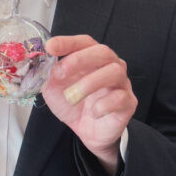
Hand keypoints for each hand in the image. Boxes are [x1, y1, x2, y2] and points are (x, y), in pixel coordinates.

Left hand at [41, 35, 136, 174]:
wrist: (89, 133)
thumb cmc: (75, 106)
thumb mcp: (55, 90)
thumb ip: (51, 76)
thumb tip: (47, 65)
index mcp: (92, 59)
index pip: (84, 42)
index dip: (68, 42)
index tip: (50, 47)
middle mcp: (110, 66)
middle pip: (103, 51)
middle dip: (80, 59)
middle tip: (61, 72)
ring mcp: (121, 84)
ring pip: (114, 72)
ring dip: (89, 83)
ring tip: (73, 97)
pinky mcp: (128, 103)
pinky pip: (120, 97)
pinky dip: (103, 105)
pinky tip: (93, 112)